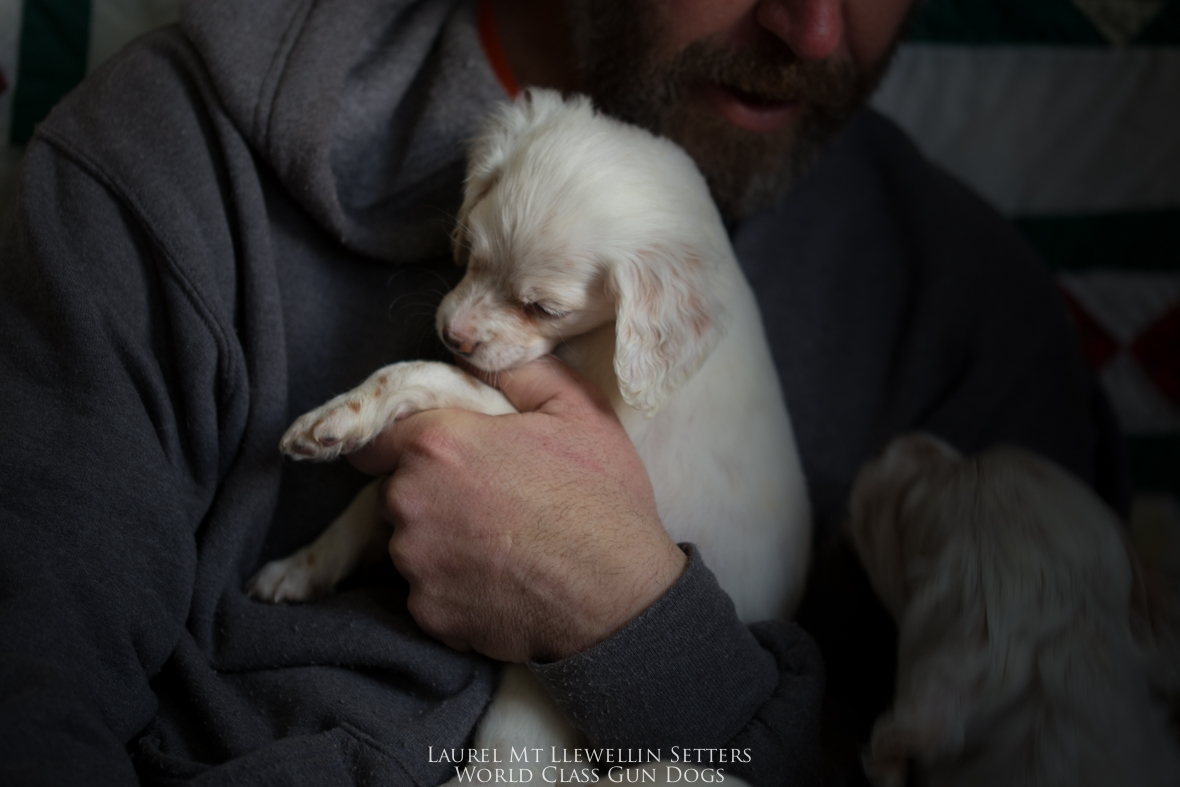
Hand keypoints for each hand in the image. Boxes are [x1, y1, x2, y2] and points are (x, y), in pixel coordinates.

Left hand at [347, 356, 686, 662]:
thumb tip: (477, 356)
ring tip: (502, 544)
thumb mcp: (577, 409)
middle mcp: (411, 502)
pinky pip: (429, 591)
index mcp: (439, 443)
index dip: (410, 442)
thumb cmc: (601, 499)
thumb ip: (516, 370)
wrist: (622, 597)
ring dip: (442, 541)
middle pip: (396, 490)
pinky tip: (502, 580)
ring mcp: (417, 563)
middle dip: (432, 490)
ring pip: (411, 543)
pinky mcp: (430, 613)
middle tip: (490, 498)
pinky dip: (456, 587)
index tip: (441, 453)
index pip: (379, 436)